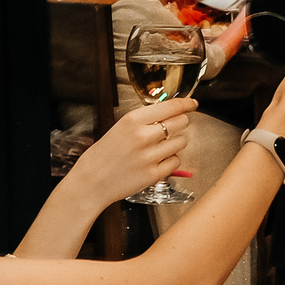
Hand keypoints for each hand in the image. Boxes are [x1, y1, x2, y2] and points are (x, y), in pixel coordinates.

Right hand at [72, 98, 196, 201]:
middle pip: (181, 122)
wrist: (91, 181)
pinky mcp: (154, 174)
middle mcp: (143, 136)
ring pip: (182, 142)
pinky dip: (171, 160)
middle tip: (172, 129)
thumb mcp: (120, 127)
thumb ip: (145, 120)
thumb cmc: (104, 155)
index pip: (171, 106)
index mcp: (133, 120)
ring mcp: (150, 156)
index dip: (186, 104)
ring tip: (160, 147)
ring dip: (175, 143)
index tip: (193, 103)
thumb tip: (170, 112)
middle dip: (180, 124)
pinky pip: (176, 161)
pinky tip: (158, 160)